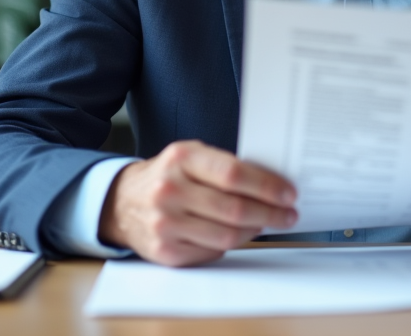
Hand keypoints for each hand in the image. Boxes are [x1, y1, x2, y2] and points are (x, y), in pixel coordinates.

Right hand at [98, 140, 297, 266]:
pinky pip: (212, 252)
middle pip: (234, 208)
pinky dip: (231, 245)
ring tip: (268, 224)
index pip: (233, 174)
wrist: (121, 202)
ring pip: (226, 235)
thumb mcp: (190, 157)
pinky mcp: (164, 251)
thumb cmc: (168, 176)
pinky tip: (240, 235)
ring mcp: (165, 223)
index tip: (288, 193)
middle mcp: (170, 190)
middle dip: (270, 213)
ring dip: (255, 231)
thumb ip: (225, 166)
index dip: (267, 186)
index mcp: (181, 158)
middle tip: (288, 214)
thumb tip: (272, 185)